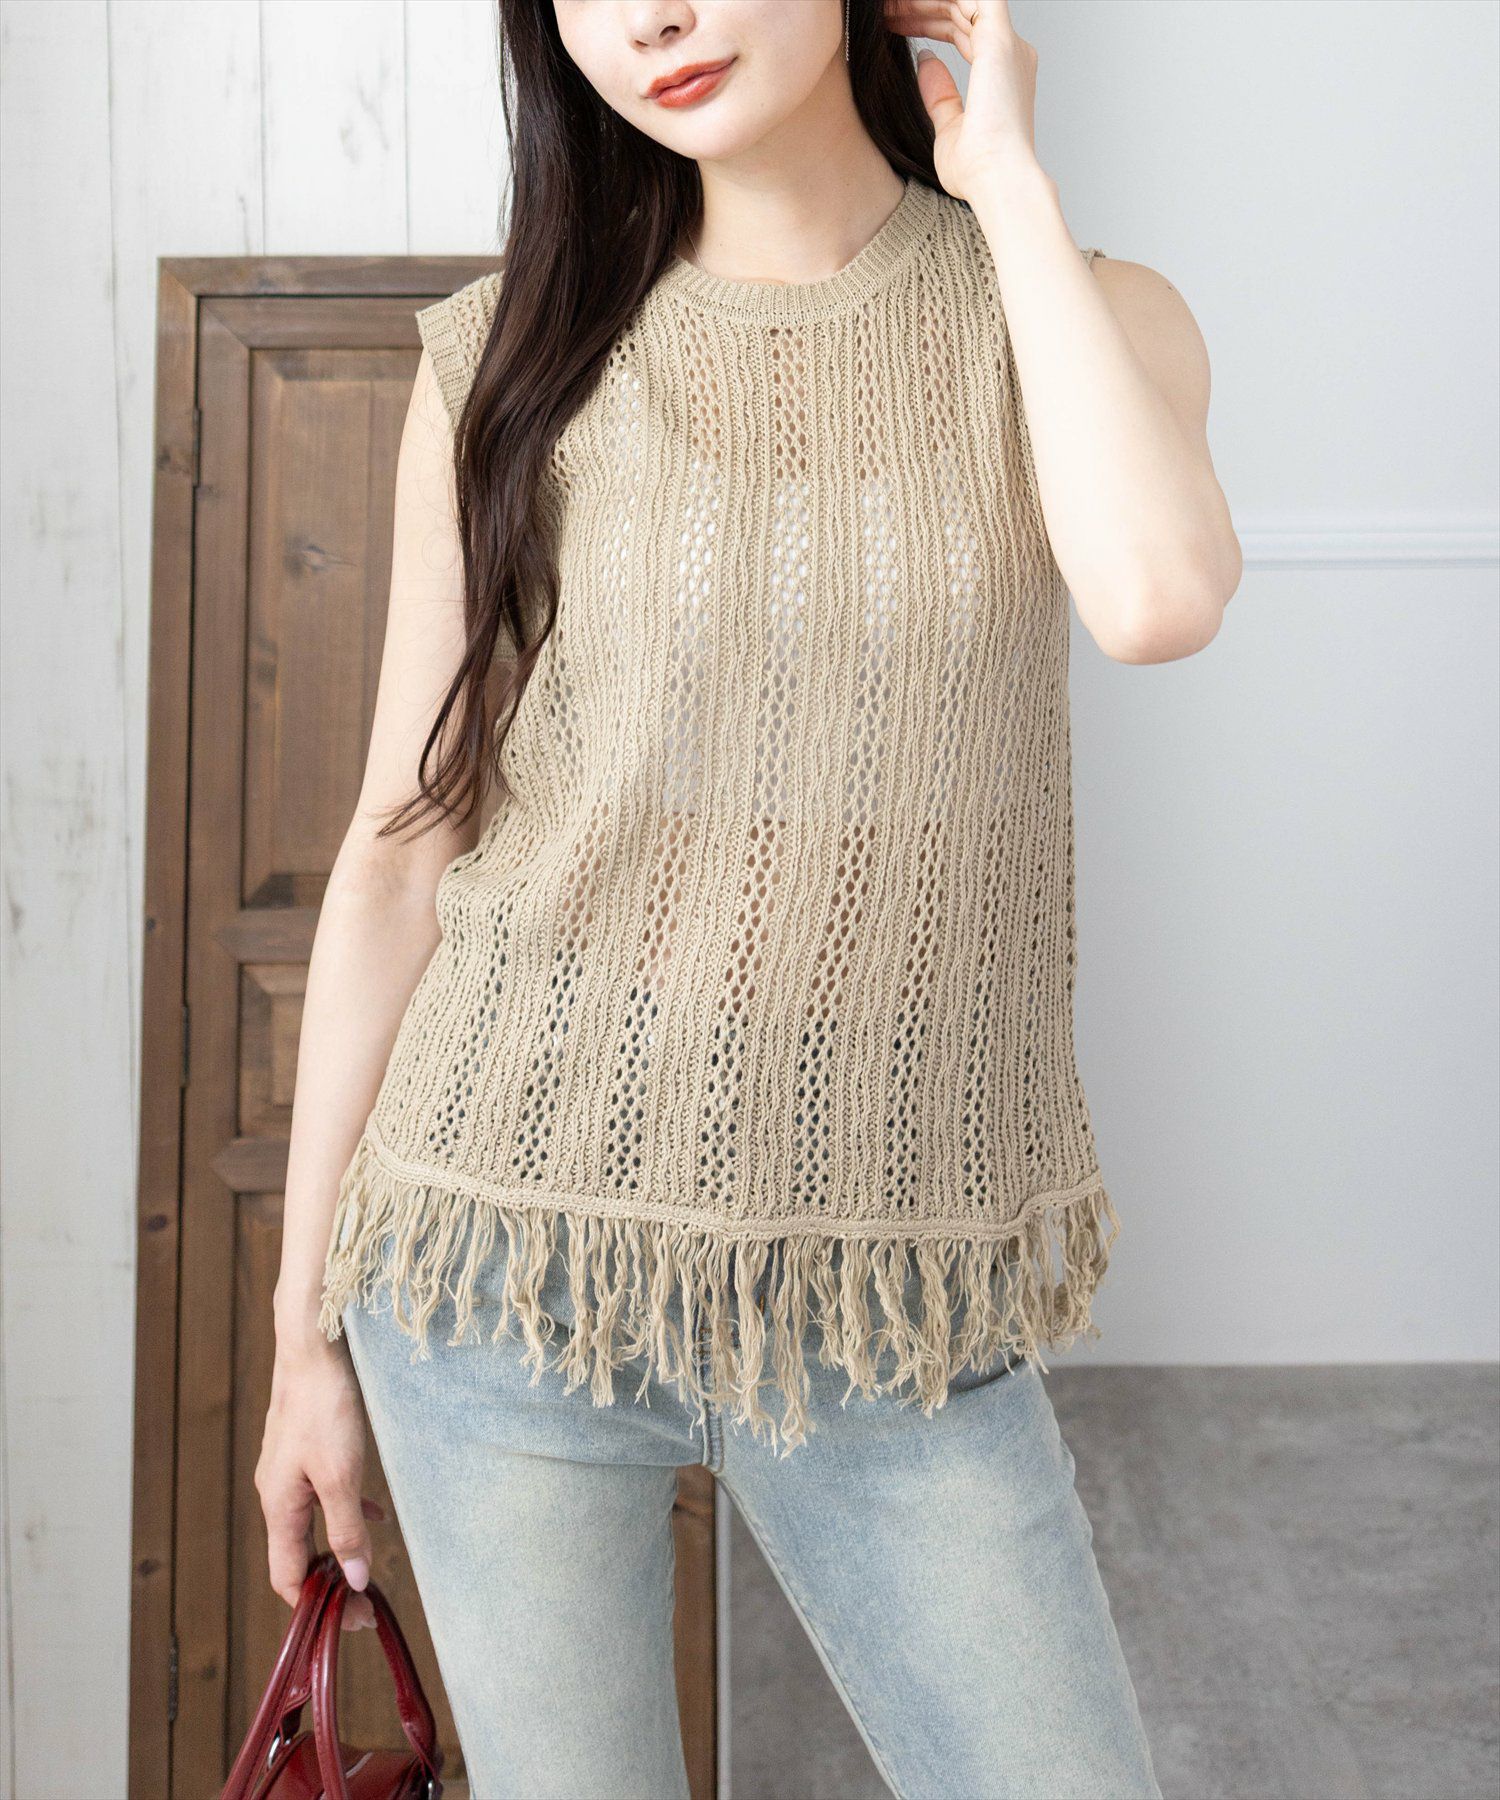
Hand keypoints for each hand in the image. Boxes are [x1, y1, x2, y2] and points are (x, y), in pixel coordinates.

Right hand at [254, 1336, 387, 1630]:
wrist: (312, 1349)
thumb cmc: (323, 1408)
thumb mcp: (341, 1475)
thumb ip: (347, 1530)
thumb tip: (355, 1581)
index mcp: (279, 1507)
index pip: (288, 1577)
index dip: (316, 1607)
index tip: (352, 1623)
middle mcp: (276, 1495)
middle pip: (298, 1557)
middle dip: (329, 1584)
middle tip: (366, 1605)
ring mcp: (288, 1473)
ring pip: (311, 1527)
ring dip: (338, 1552)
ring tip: (369, 1570)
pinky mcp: (304, 1453)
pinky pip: (322, 1497)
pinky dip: (345, 1513)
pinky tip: (374, 1513)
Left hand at [884, 0, 1042, 201]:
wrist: (996, 181)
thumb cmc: (977, 172)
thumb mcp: (948, 130)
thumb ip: (940, 96)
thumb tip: (926, 61)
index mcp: (1002, 75)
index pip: (964, 32)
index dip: (930, 23)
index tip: (897, 25)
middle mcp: (1011, 55)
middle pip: (962, 12)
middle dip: (923, 7)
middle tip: (887, 11)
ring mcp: (1008, 46)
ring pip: (965, 0)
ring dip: (926, 1)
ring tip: (891, 5)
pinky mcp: (999, 41)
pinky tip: (912, 1)